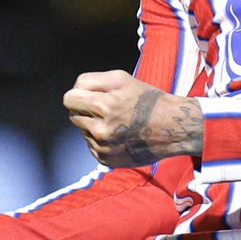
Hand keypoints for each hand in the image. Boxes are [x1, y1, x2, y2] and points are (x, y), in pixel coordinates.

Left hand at [63, 70, 202, 167]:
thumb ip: (91, 80)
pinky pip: (91, 146)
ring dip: (93, 125)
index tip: (90, 96)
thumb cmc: (148, 100)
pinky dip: (100, 140)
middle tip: (107, 108)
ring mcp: (103, 148)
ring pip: (82, 131)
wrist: (172, 128)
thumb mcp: (122, 78)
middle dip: (85, 110)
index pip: (69, 99)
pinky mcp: (106, 160)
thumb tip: (74, 91)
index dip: (78, 94)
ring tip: (116, 122)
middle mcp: (100, 130)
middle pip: (73, 116)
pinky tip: (118, 134)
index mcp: (103, 106)